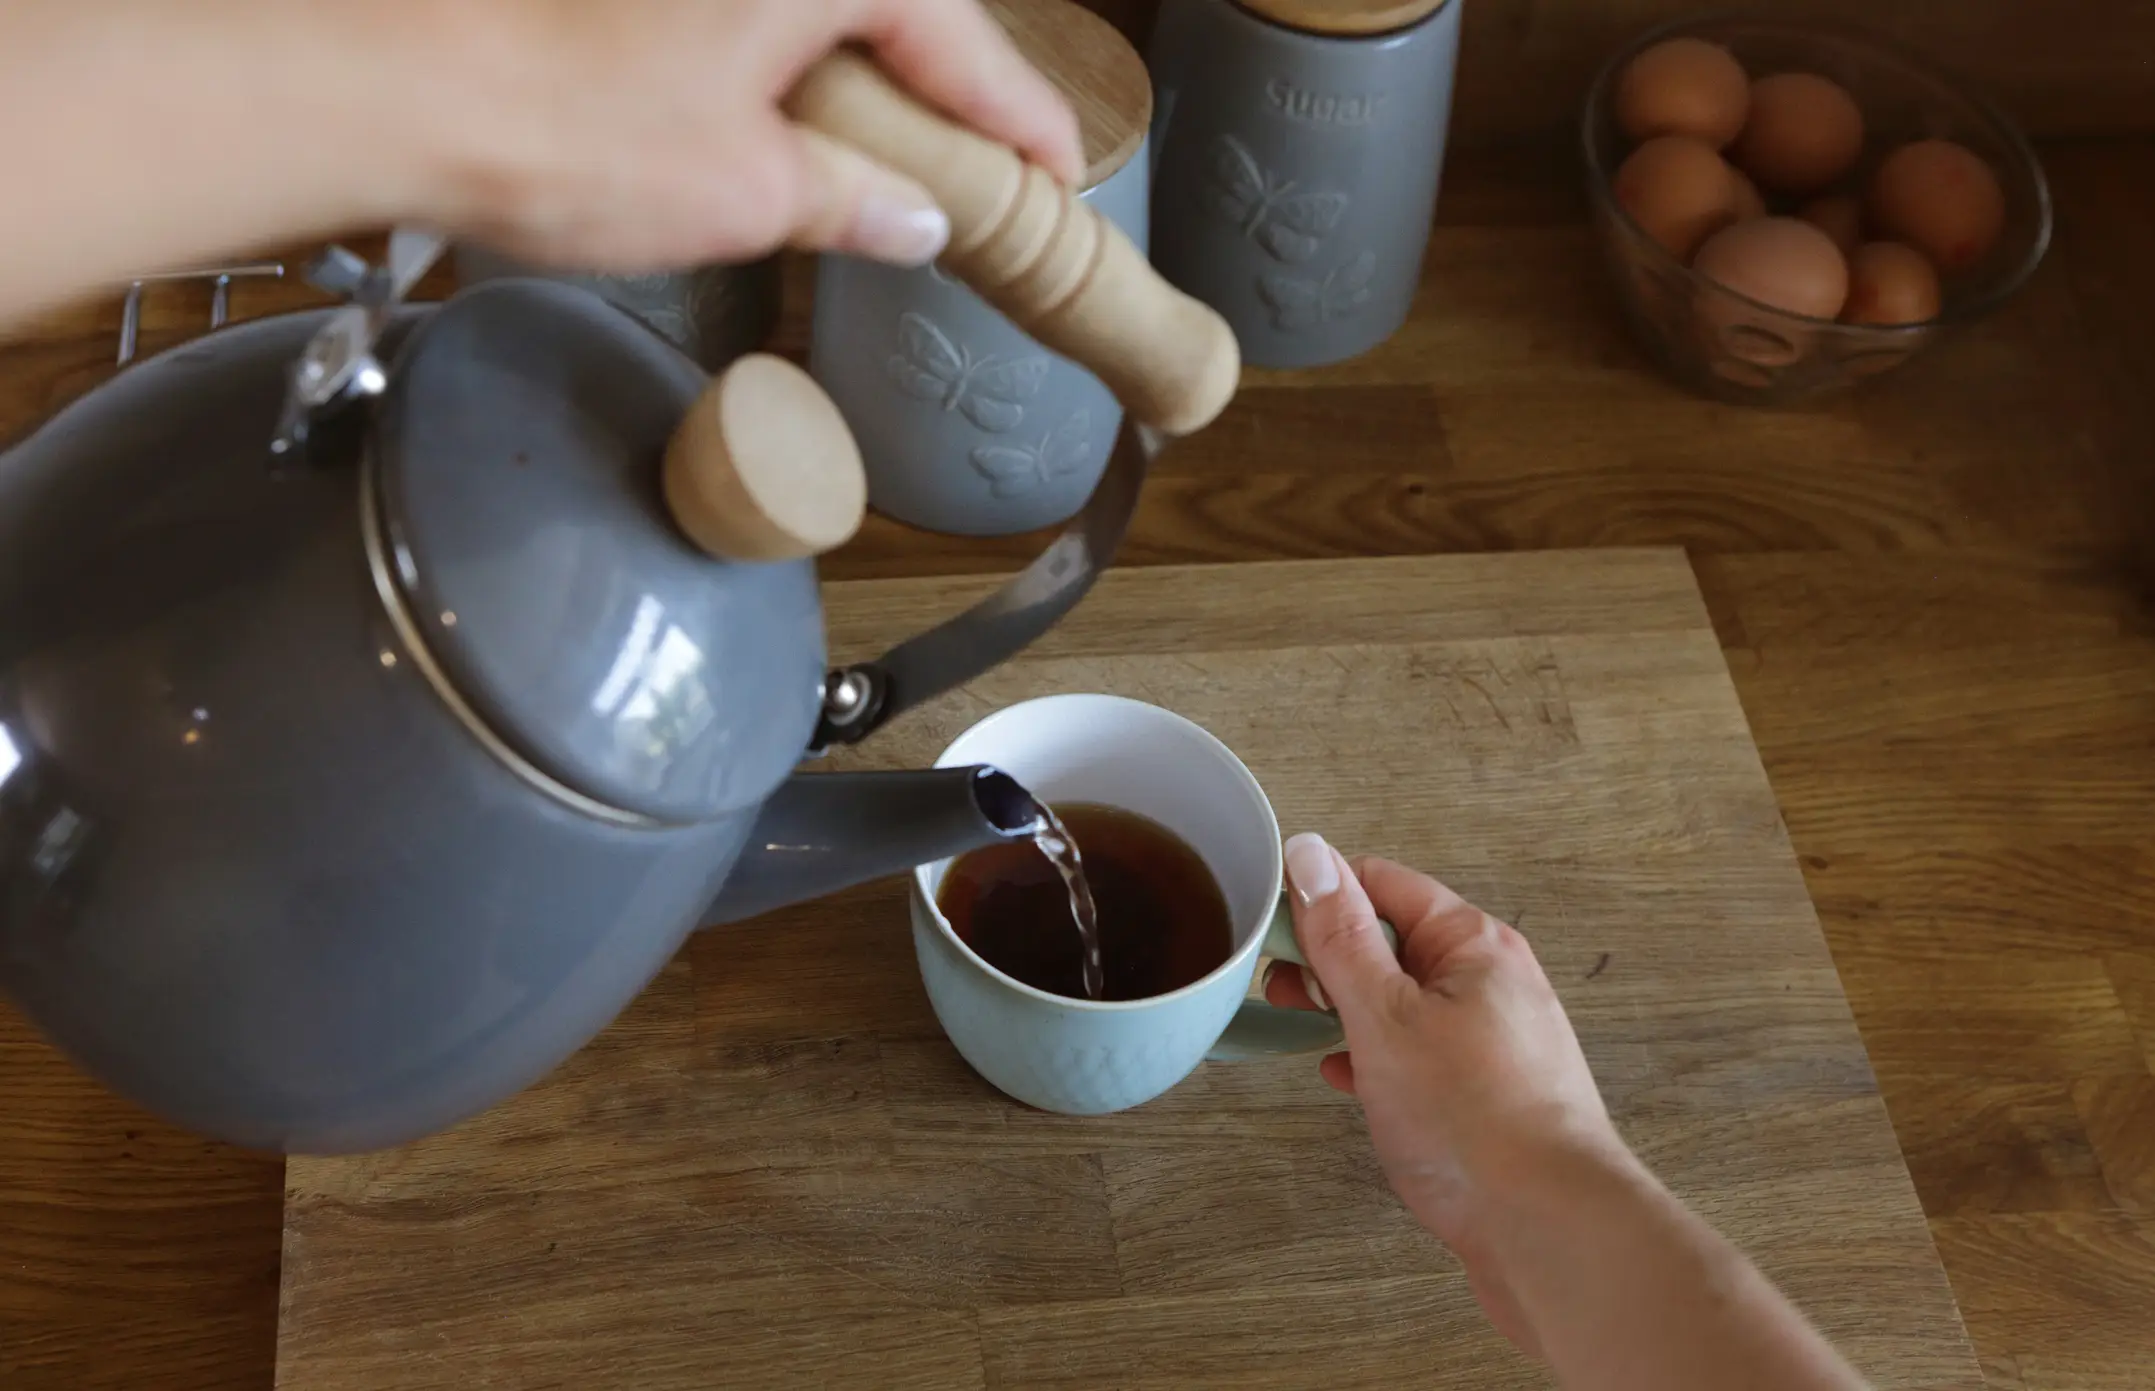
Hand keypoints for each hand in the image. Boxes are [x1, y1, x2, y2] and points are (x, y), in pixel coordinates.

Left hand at [431, 0, 1082, 269]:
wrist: (388, 90)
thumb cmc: (564, 129)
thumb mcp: (748, 194)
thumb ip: (856, 202)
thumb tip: (918, 218)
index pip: (964, 43)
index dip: (1019, 121)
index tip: (1059, 176)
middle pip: (896, 14)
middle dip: (947, 94)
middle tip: (988, 176)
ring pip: (819, 17)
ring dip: (863, 85)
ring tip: (894, 171)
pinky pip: (748, 21)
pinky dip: (784, 73)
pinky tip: (783, 135)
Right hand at [1267, 835, 1627, 1351]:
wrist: (1550, 1229)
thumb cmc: (1477, 1122)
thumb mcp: (1385, 1015)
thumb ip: (1342, 936)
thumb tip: (1311, 856)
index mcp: (1472, 943)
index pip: (1379, 881)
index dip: (1318, 896)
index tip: (1271, 928)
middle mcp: (1490, 980)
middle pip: (1392, 939)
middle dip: (1328, 958)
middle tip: (1283, 989)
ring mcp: (1493, 1037)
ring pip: (1403, 1000)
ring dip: (1349, 1009)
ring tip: (1309, 1032)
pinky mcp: (1487, 1091)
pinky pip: (1420, 1051)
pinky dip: (1378, 1055)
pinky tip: (1350, 1079)